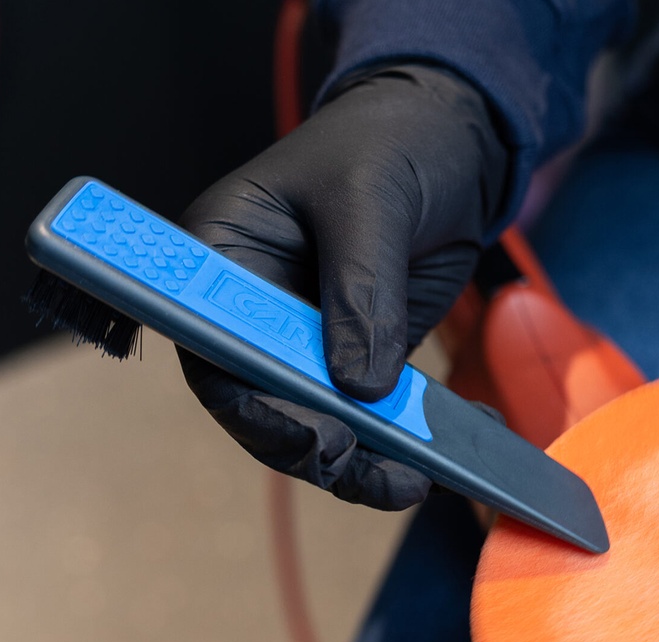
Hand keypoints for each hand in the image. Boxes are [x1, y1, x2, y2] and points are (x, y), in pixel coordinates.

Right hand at [178, 63, 508, 509]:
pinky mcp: (356, 359)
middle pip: (261, 405)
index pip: (212, 349)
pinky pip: (368, 417)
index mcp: (224, 256)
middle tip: (362, 468)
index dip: (250, 406)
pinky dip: (401, 444)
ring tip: (410, 480)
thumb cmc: (390, 143)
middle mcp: (254, 310)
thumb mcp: (371, 200)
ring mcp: (306, 342)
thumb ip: (361, 290)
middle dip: (311, 447)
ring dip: (360, 463)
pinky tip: (443, 456)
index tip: (307, 439)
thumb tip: (360, 387)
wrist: (446, 144)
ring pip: (316, 424)